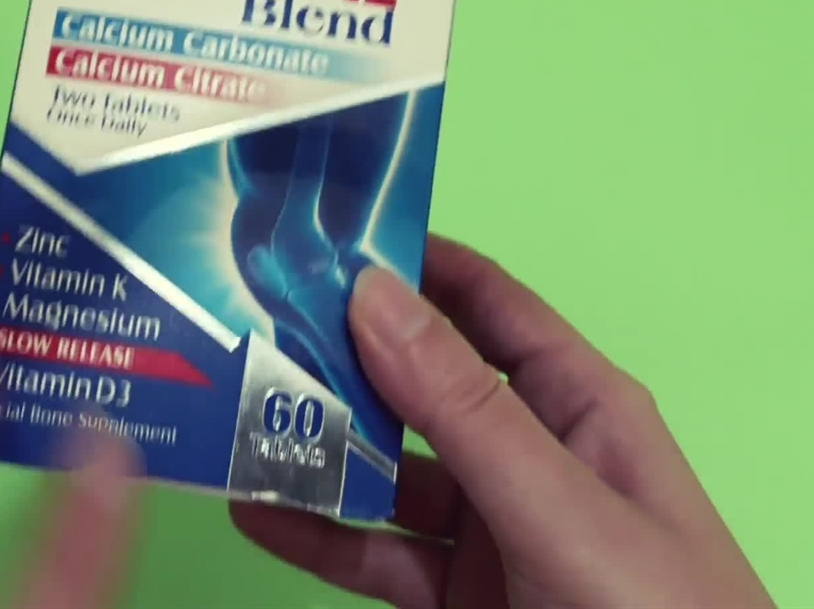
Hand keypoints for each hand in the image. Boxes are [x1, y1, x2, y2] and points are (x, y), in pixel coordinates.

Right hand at [232, 235, 774, 608]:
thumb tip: (374, 297)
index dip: (413, 264)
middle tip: (251, 325)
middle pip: (421, 384)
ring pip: (387, 470)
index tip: (320, 239)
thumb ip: (466, 413)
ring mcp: (491, 527)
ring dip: (318, 448)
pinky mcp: (458, 593)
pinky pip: (376, 552)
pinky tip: (257, 511)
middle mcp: (528, 454)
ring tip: (235, 418)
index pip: (487, 306)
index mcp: (578, 405)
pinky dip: (317, 534)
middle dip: (342, 356)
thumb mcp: (560, 507)